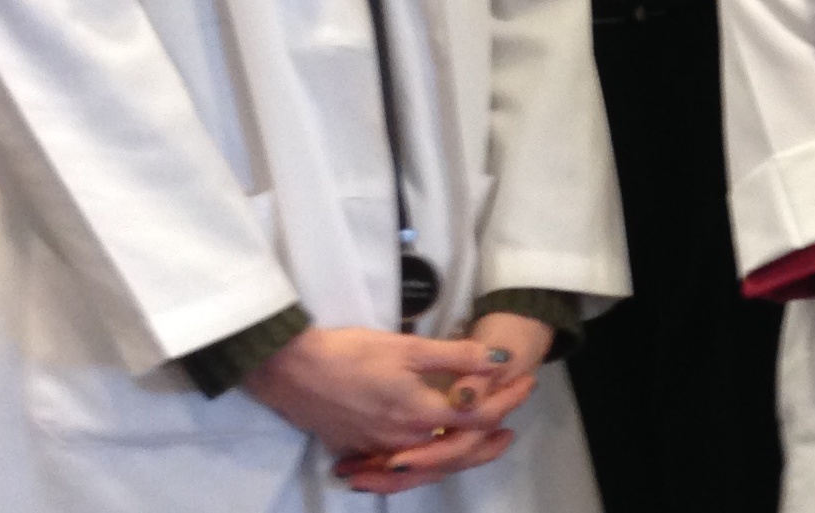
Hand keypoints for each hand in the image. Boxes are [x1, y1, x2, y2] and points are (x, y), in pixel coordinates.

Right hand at [329, 313, 553, 492]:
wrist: (288, 369)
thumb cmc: (349, 352)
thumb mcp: (407, 347)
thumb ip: (456, 355)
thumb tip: (500, 358)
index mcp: (419, 414)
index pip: (477, 417)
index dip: (507, 401)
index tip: (526, 383)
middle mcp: (403, 441)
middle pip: (457, 452)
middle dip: (488, 442)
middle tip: (509, 429)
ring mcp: (379, 449)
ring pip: (429, 464)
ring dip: (457, 454)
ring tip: (478, 440)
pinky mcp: (358, 449)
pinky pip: (398, 467)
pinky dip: (421, 463)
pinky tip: (427, 449)